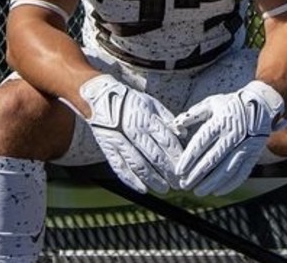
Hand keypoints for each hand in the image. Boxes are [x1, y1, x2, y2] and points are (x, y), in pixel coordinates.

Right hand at [78, 74, 182, 193]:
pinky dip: (132, 181)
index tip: (185, 168)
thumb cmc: (130, 102)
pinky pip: (120, 168)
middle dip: (169, 173)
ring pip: (139, 165)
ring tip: (164, 188)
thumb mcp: (152, 104)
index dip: (178, 157)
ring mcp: (120, 141)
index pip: (167, 141)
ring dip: (153, 180)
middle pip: (155, 156)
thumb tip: (184, 135)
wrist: (101, 98)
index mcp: (146, 119)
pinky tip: (142, 188)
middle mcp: (133, 131)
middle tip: (179, 184)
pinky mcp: (109, 149)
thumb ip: (168, 120)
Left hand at [173, 80, 284, 195]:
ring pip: (226, 169)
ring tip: (198, 191)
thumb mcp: (212, 103)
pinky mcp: (253, 155)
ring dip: (211, 183)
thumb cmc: (232, 104)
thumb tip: (177, 125)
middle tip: (184, 184)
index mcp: (220, 122)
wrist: (262, 104)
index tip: (179, 170)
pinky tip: (217, 190)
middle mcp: (233, 135)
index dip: (189, 158)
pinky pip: (241, 173)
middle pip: (212, 159)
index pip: (201, 142)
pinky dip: (229, 184)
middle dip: (197, 174)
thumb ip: (193, 114)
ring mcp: (245, 146)